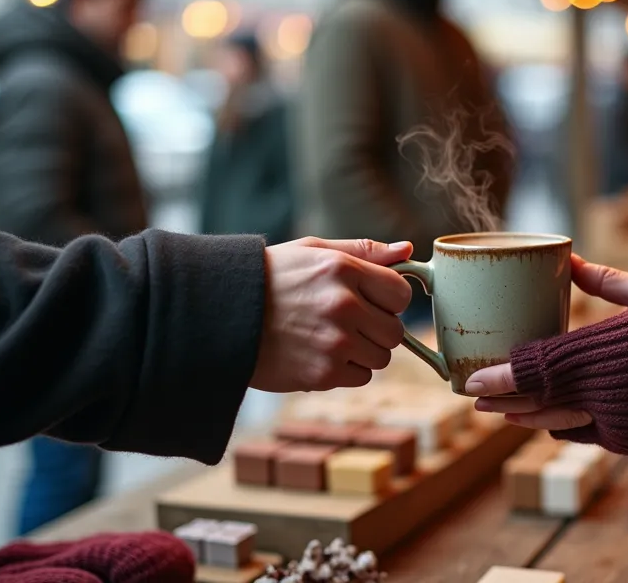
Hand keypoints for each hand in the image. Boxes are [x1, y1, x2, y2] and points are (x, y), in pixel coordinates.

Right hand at [251, 238, 412, 392]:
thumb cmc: (269, 278)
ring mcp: (334, 342)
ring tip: (328, 338)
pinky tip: (318, 354)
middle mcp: (342, 305)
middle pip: (395, 331)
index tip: (370, 301)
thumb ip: (363, 251)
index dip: (389, 300)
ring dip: (363, 352)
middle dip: (377, 329)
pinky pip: (361, 377)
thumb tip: (407, 250)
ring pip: (381, 357)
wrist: (219, 314)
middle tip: (347, 322)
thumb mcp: (313, 250)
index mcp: (342, 270)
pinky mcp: (323, 374)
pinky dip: (346, 370)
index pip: (401, 293)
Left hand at [465, 255, 627, 429]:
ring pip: (563, 423)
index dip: (501, 377)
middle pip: (541, 401)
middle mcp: (606, 392)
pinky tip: (552, 424)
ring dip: (530, 418)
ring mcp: (623, 420)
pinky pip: (591, 434)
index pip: (536, 369)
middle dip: (505, 400)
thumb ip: (605, 279)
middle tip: (477, 398)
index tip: (474, 379)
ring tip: (507, 413)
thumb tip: (568, 259)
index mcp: (605, 349)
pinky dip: (567, 427)